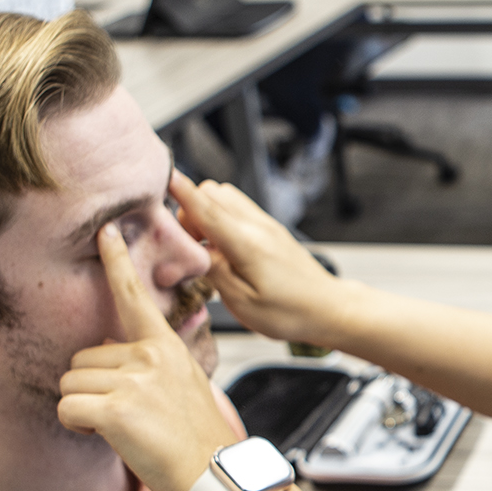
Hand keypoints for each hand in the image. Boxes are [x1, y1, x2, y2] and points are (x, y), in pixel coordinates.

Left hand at [58, 222, 239, 490]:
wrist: (214, 471)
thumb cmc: (195, 435)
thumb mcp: (182, 383)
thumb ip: (147, 362)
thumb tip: (106, 355)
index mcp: (166, 346)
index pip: (135, 298)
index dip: (117, 262)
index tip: (106, 232)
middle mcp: (149, 355)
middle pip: (82, 358)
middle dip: (90, 388)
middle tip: (127, 413)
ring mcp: (133, 380)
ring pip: (70, 384)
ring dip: (83, 409)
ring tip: (123, 426)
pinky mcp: (115, 409)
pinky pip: (67, 409)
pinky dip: (78, 426)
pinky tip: (109, 436)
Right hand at [170, 172, 358, 347]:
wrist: (328, 308)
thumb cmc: (290, 312)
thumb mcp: (242, 302)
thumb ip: (212, 271)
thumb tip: (189, 253)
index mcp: (246, 243)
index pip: (207, 208)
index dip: (182, 193)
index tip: (163, 179)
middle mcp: (257, 226)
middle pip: (213, 193)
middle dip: (190, 211)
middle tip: (189, 245)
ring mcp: (265, 224)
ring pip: (225, 197)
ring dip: (206, 214)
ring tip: (206, 249)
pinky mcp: (270, 229)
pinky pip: (239, 209)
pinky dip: (222, 219)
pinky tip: (222, 248)